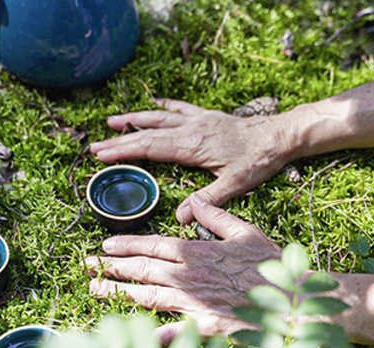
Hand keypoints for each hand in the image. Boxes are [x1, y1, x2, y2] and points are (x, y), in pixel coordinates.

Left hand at [83, 194, 281, 343]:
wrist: (292, 300)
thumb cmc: (270, 266)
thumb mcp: (246, 232)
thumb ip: (216, 215)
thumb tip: (192, 201)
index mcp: (197, 251)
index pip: (152, 245)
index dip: (125, 245)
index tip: (106, 246)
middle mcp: (188, 276)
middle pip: (142, 269)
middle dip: (111, 267)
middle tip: (87, 266)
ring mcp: (192, 303)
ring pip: (146, 297)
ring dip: (117, 293)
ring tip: (94, 290)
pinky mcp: (201, 328)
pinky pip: (169, 333)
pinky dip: (146, 334)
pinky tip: (126, 337)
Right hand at [90, 99, 295, 223]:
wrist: (278, 135)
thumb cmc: (258, 160)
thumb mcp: (235, 184)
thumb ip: (207, 200)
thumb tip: (180, 218)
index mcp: (192, 146)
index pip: (150, 148)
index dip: (124, 151)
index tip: (102, 155)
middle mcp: (191, 129)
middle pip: (148, 133)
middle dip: (120, 140)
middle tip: (95, 147)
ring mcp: (198, 120)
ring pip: (159, 117)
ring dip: (135, 120)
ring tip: (112, 122)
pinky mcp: (207, 116)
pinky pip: (179, 108)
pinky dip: (163, 106)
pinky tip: (152, 105)